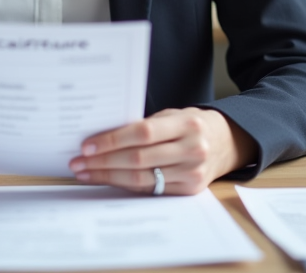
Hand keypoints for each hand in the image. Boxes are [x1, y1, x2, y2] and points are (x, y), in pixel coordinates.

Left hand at [68, 108, 257, 194]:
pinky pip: (150, 189)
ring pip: (141, 178)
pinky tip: (108, 180)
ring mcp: (192, 172)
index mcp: (186, 124)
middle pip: (138, 159)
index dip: (112, 140)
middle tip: (78, 162)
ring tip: (86, 172)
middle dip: (103, 162)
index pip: (141, 133)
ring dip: (108, 177)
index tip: (87, 145)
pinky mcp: (189, 190)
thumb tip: (102, 137)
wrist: (226, 143)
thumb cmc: (191, 125)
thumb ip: (145, 125)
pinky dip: (125, 185)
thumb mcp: (173, 116)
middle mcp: (192, 149)